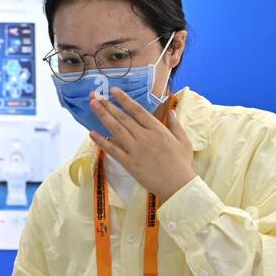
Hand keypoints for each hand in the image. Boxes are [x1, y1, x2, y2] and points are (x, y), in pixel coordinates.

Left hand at [87, 87, 194, 201]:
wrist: (178, 185)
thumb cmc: (182, 164)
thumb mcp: (184, 141)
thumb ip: (176, 125)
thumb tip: (172, 111)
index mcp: (158, 130)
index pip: (138, 110)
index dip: (124, 100)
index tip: (114, 90)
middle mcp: (144, 137)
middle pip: (123, 118)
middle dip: (108, 105)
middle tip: (95, 96)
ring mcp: (135, 150)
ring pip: (115, 130)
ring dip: (103, 117)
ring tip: (92, 106)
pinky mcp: (128, 163)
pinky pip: (112, 150)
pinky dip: (101, 141)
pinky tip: (91, 133)